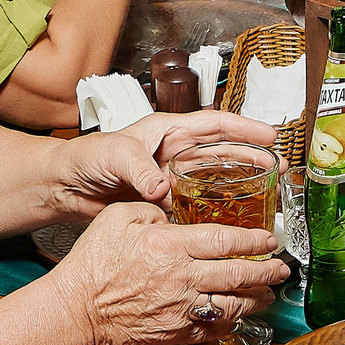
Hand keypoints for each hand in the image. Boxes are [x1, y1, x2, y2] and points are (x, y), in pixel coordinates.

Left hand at [49, 110, 283, 216]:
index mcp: (167, 132)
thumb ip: (139, 169)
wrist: (65, 187)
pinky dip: (216, 211)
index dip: (244, 128)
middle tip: (279, 167)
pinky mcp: (164, 203)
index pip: (213, 125)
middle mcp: (174, 152)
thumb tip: (161, 189)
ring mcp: (171, 178)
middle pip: (222, 152)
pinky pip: (197, 205)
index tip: (270, 136)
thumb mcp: (114, 155)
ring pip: (215, 179)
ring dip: (241, 183)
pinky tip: (233, 219)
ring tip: (267, 191)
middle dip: (252, 157)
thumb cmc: (85, 158)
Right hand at [49, 199, 286, 344]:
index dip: (253, 239)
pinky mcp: (175, 333)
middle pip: (237, 273)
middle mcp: (182, 278)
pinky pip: (213, 329)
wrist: (75, 311)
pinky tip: (238, 314)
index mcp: (170, 245)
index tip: (269, 238)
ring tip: (269, 291)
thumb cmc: (92, 263)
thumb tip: (173, 213)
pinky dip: (231, 321)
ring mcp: (181, 308)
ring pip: (232, 304)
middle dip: (266, 270)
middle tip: (281, 267)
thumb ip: (153, 210)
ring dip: (256, 298)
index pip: (225, 239)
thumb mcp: (119, 217)